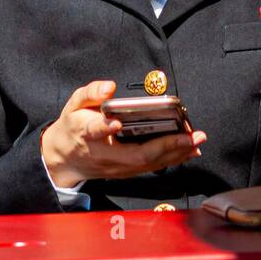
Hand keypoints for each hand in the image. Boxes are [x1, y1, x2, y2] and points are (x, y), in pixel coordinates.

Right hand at [41, 80, 206, 188]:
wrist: (64, 160)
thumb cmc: (72, 127)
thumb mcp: (73, 104)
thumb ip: (90, 93)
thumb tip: (109, 87)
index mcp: (85, 132)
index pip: (95, 130)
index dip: (105, 126)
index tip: (117, 122)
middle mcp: (104, 153)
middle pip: (136, 154)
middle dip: (166, 145)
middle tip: (190, 135)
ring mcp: (116, 167)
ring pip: (148, 164)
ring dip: (175, 153)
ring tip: (196, 142)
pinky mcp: (125, 172)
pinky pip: (152, 167)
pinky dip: (172, 159)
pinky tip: (188, 151)